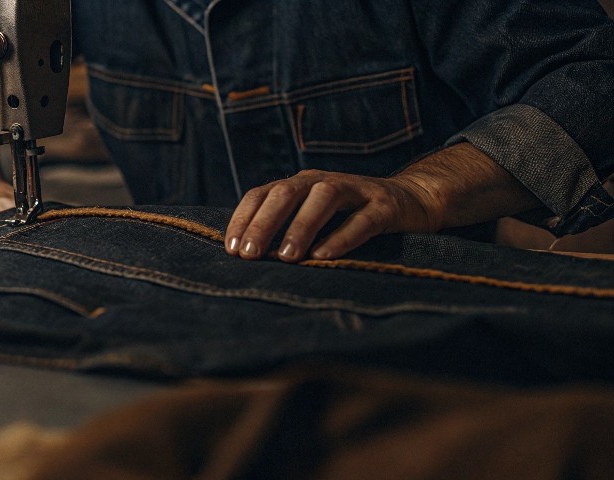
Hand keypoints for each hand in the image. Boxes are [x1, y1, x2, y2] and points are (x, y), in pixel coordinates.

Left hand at [224, 142, 543, 262]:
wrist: (413, 200)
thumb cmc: (351, 216)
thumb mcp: (314, 217)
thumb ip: (284, 230)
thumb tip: (246, 258)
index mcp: (299, 183)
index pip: (261, 193)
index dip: (243, 219)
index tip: (230, 249)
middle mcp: (321, 181)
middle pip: (286, 193)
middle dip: (264, 224)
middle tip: (249, 255)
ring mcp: (355, 189)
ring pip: (323, 199)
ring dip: (301, 226)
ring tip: (287, 257)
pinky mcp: (384, 205)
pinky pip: (362, 219)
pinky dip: (342, 236)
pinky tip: (325, 256)